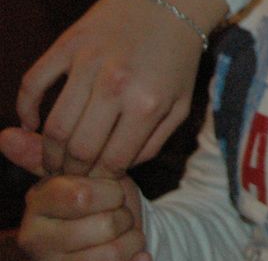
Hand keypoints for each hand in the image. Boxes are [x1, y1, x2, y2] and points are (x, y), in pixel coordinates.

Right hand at [2, 128, 149, 260]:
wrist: (117, 235)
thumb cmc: (100, 199)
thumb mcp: (83, 173)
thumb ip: (51, 154)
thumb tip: (5, 135)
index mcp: (37, 206)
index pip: (81, 196)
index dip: (111, 191)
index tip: (110, 190)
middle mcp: (36, 241)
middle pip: (103, 225)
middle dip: (124, 215)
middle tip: (118, 213)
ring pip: (113, 252)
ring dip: (132, 238)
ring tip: (123, 233)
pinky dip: (138, 259)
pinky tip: (137, 254)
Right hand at [17, 0, 227, 176]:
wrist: (174, 0)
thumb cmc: (178, 58)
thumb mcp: (179, 105)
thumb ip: (151, 143)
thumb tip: (116, 168)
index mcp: (147, 104)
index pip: (110, 161)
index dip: (97, 178)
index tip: (91, 180)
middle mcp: (117, 85)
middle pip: (77, 149)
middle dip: (69, 170)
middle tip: (66, 173)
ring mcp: (89, 62)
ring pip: (53, 124)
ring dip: (46, 149)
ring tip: (51, 156)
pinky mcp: (68, 42)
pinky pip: (33, 83)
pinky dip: (25, 108)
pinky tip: (31, 122)